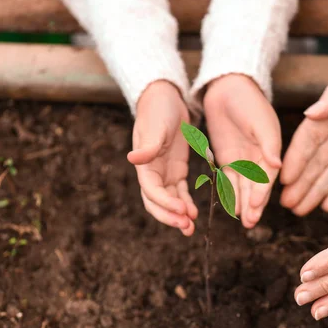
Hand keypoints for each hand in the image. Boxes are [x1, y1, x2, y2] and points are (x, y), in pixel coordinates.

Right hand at [127, 80, 197, 235]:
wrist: (165, 99)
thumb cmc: (158, 110)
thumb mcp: (155, 126)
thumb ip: (148, 145)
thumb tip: (132, 159)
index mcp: (144, 165)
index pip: (151, 191)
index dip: (165, 204)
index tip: (182, 211)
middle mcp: (152, 173)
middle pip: (157, 203)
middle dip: (170, 217)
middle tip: (187, 227)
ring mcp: (164, 173)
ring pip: (169, 202)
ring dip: (178, 216)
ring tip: (191, 228)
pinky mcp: (176, 171)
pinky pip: (180, 193)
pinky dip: (186, 204)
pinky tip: (195, 214)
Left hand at [204, 74, 281, 227]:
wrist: (228, 88)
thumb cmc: (248, 101)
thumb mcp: (260, 121)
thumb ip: (269, 143)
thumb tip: (278, 165)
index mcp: (271, 150)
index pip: (267, 176)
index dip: (262, 192)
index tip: (256, 207)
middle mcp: (259, 159)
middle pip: (257, 186)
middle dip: (254, 205)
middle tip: (250, 223)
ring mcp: (243, 160)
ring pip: (244, 188)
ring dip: (244, 204)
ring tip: (244, 221)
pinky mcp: (228, 159)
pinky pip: (230, 181)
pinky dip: (231, 195)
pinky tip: (232, 208)